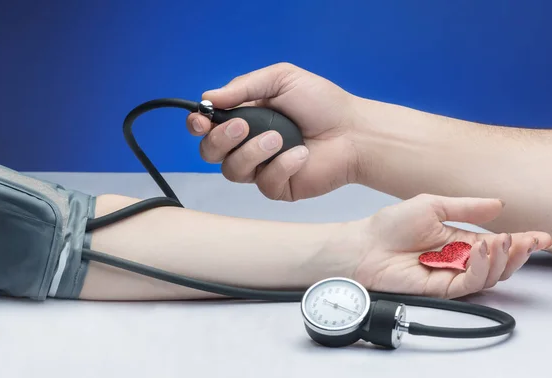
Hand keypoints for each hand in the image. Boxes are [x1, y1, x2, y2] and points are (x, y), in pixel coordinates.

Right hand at [186, 62, 359, 200]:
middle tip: (243, 125)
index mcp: (245, 117)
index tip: (200, 119)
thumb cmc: (322, 103)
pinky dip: (282, 166)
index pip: (208, 126)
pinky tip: (302, 155)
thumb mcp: (282, 79)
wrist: (354, 132)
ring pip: (232, 171)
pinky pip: (264, 183)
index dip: (198, 124)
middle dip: (220, 139)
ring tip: (280, 138)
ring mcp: (261, 169)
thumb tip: (208, 97)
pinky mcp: (277, 188)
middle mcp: (247, 145)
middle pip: (210, 153)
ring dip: (253, 152)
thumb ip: (244, 86)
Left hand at [347, 194, 551, 297]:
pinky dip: (481, 268)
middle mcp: (458, 260)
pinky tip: (483, 250)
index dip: (520, 241)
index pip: (496, 244)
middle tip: (530, 241)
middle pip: (499, 263)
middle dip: (519, 253)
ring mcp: (450, 275)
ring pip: (489, 276)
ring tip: (505, 241)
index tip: (541, 236)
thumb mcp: (432, 206)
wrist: (363, 246)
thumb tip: (499, 205)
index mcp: (459, 241)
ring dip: (503, 260)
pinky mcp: (440, 288)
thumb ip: (466, 208)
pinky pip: (468, 283)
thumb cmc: (390, 226)